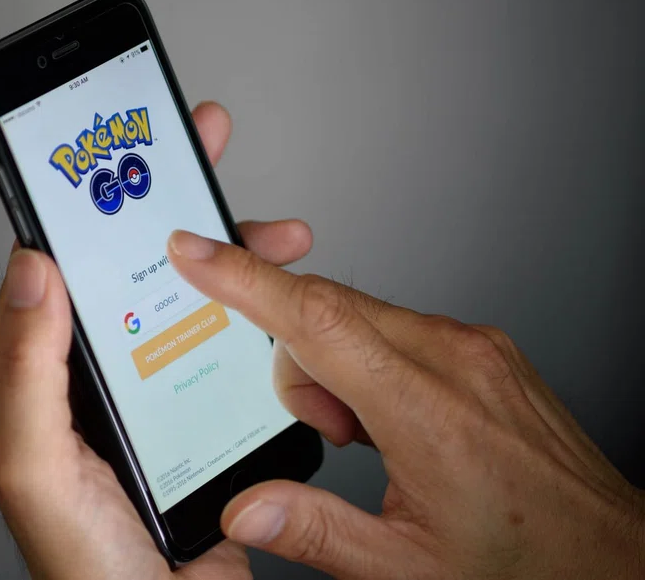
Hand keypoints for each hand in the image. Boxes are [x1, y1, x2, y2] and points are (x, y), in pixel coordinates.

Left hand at [0, 102, 313, 579]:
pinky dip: (260, 312)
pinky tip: (283, 302)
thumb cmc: (83, 562)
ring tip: (271, 232)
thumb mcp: (35, 468)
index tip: (123, 139)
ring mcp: (149, 384)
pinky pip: (227, 340)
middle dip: (170, 200)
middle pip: (130, 262)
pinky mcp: (196, 406)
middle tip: (201, 150)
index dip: (88, 194)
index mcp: (41, 370)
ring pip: (188, 294)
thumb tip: (29, 269)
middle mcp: (93, 369)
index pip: (58, 259)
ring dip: (229, 255)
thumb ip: (23, 372)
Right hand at [167, 231, 644, 579]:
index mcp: (426, 410)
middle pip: (328, 309)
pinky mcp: (480, 346)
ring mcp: (470, 346)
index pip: (314, 320)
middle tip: (329, 430)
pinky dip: (369, 362)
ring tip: (365, 436)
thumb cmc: (526, 561)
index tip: (196, 251)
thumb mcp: (406, 567)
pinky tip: (389, 418)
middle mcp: (451, 358)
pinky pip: (395, 327)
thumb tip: (247, 509)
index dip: (245, 279)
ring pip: (359, 317)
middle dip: (294, 359)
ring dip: (335, 367)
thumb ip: (316, 530)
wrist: (612, 556)